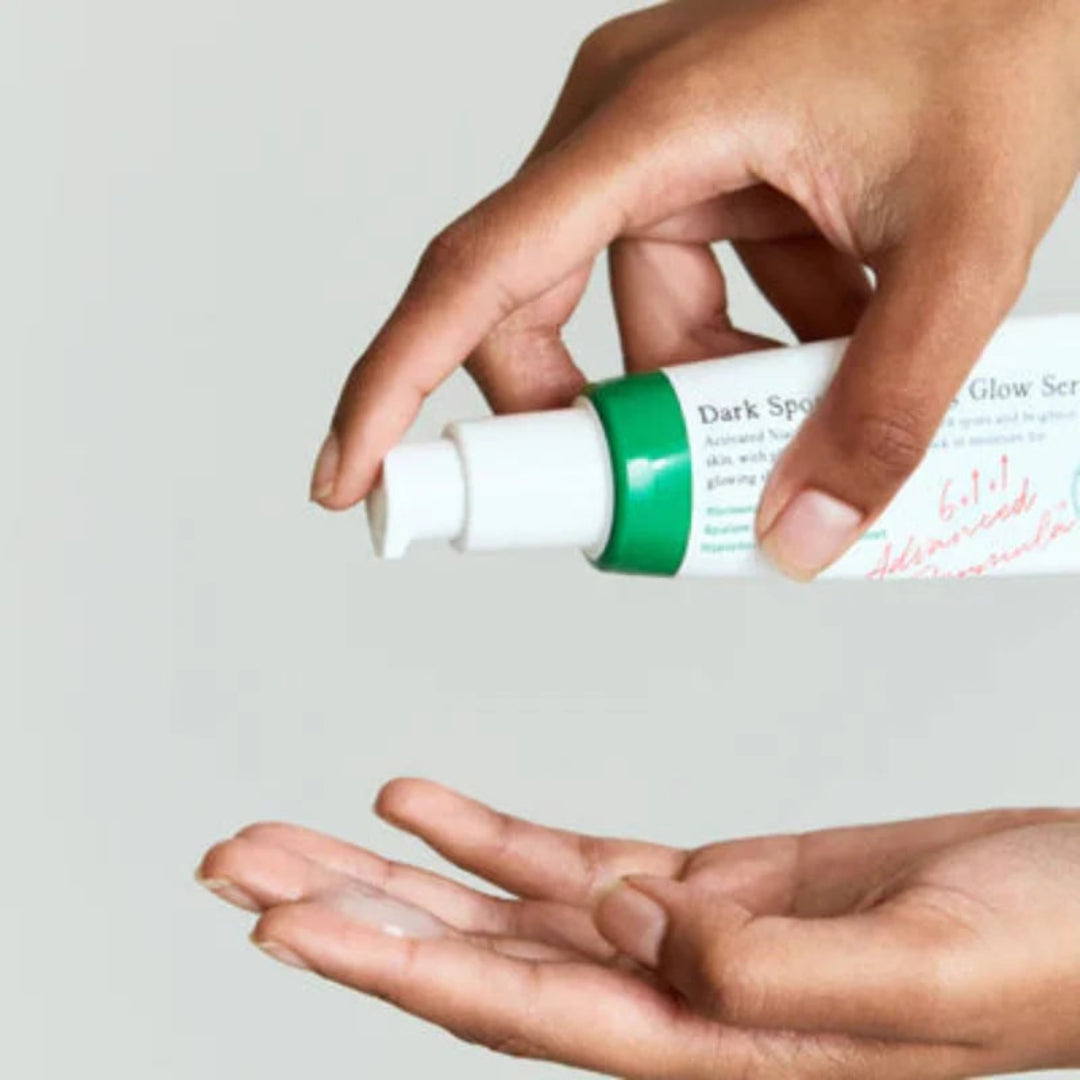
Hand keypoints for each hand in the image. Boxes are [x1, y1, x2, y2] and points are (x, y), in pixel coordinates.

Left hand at [197, 780, 1079, 1077]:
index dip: (387, 967)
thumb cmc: (1042, 951)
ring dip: (392, 870)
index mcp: (711, 1047)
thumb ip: (766, 975)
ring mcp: (679, 939)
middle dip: (348, 913)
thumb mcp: (922, 973)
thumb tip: (629, 927)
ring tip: (292, 837)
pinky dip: (487, 831)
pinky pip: (567, 858)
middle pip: (469, 961)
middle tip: (241, 867)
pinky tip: (420, 802)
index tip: (282, 925)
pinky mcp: (704, 883)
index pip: (510, 1010)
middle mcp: (671, 1002)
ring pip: (499, 908)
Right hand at [310, 0, 1079, 578]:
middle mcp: (625, 128)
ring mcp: (664, 145)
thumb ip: (886, 406)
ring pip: (636, 316)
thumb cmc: (1005, 31)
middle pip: (538, 314)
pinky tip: (833, 342)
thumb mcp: (959, 245)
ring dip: (705, 387)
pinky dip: (747, 343)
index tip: (353, 474)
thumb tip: (800, 535)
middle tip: (657, 497)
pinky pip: (692, 285)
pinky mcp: (707, 165)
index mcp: (648, 123)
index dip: (395, 385)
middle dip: (598, 420)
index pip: (478, 273)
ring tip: (808, 408)